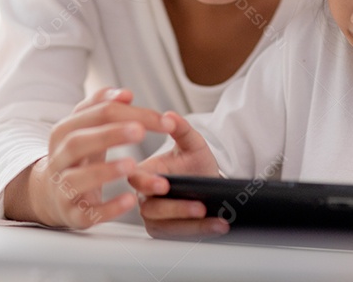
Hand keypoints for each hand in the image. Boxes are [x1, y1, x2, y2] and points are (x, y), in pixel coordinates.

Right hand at [4, 88, 173, 228]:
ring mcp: (61, 188)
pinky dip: (108, 208)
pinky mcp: (71, 214)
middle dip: (109, 135)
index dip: (130, 113)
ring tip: (132, 165)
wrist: (49, 196)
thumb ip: (104, 107)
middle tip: (140, 131)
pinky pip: (86, 213)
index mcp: (63, 132)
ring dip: (105, 171)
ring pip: (76, 178)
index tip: (162, 119)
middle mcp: (58, 158)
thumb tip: (125, 94)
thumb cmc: (77, 157)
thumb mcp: (86, 129)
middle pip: (77, 142)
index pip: (96, 114)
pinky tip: (129, 200)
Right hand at [129, 111, 227, 239]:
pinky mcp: (165, 232)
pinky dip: (198, 232)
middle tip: (199, 206)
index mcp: (145, 172)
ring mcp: (153, 217)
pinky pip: (177, 236)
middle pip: (151, 208)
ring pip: (165, 226)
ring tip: (214, 218)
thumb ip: (182, 130)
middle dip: (176, 209)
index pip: (136, 179)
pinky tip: (217, 226)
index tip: (165, 184)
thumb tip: (169, 117)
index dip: (147, 183)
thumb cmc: (194, 163)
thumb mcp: (192, 143)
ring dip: (190, 224)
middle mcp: (145, 197)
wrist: (208, 185)